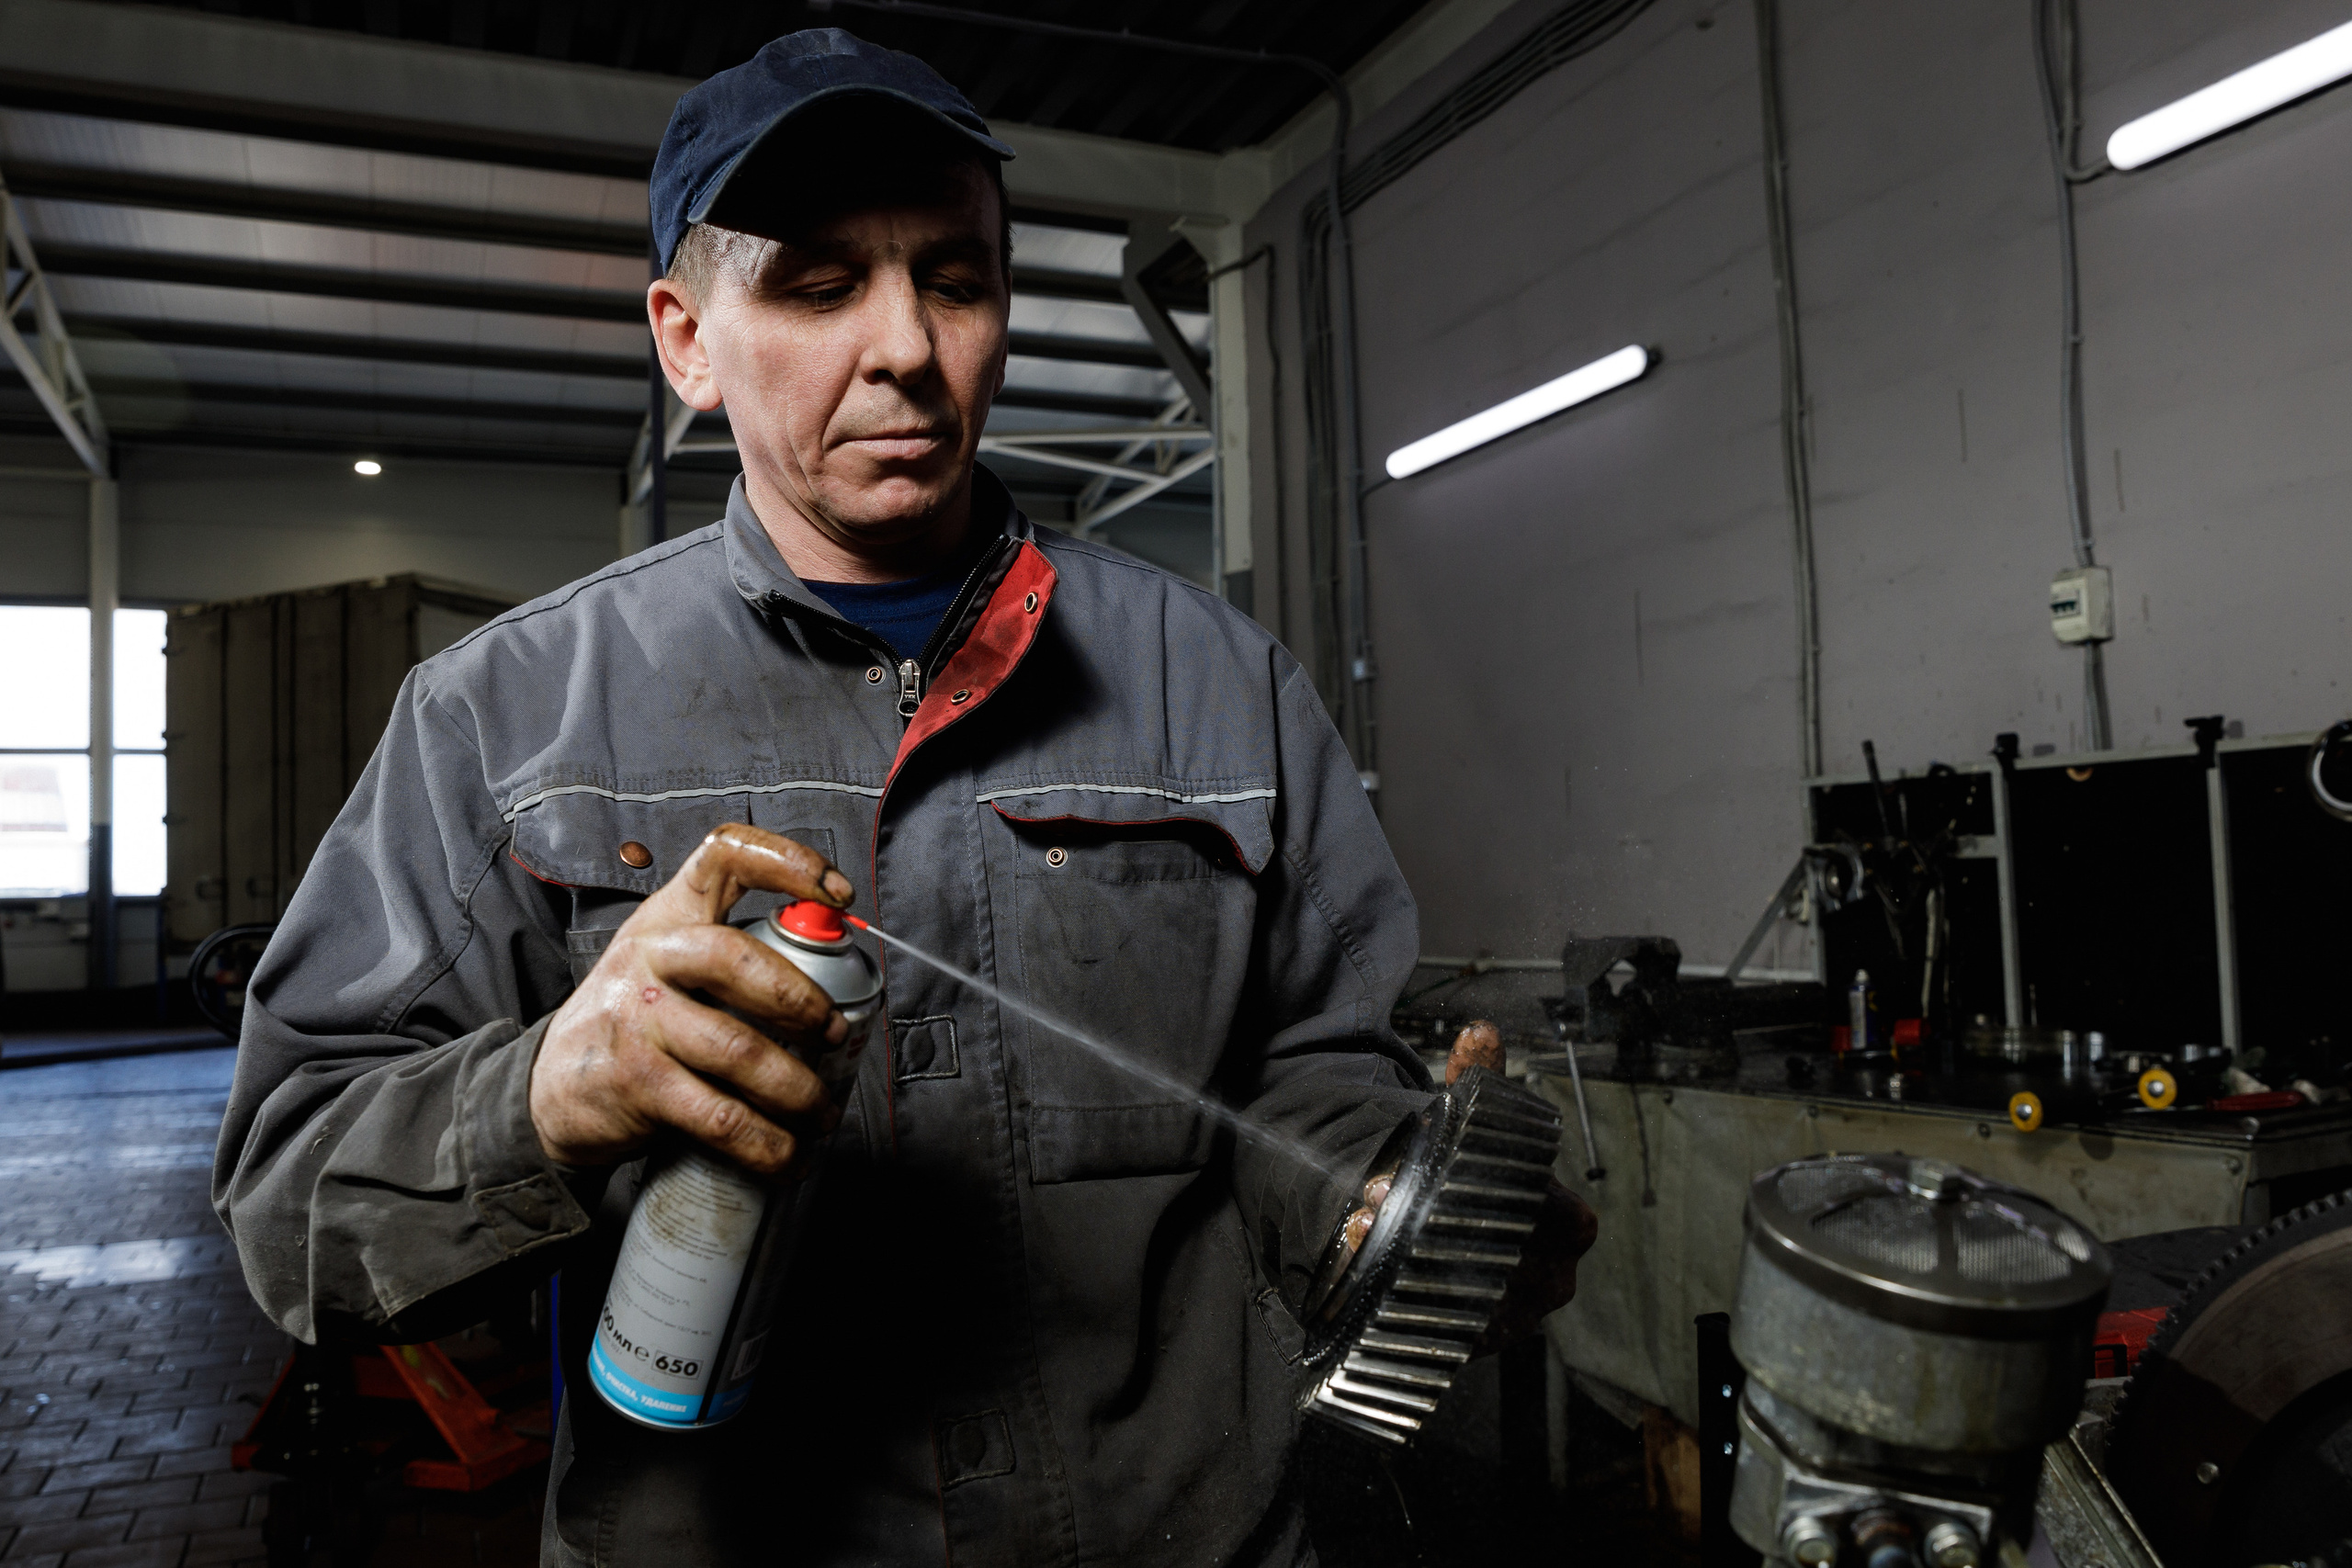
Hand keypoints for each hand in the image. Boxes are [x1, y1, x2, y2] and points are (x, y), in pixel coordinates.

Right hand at [530, 823, 856, 1174]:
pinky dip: (766, 1144)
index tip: (839, 892)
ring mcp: (640, 1019)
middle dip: (802, 1000)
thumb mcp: (665, 963)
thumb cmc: (632, 1019)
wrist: (548, 1089)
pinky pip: (720, 1117)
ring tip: (821, 1112)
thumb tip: (832, 978)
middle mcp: (651, 956)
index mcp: (668, 915)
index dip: (788, 863)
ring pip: (739, 1050)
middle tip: (834, 1032)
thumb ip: (730, 954)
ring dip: (798, 1089)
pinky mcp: (637, 1083)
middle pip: (736, 958)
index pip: (724, 856)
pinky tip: (787, 1155)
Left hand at [1337, 1021, 1599, 1351]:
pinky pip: (1449, 1334)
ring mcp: (1521, 1316)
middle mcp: (1554, 1276)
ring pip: (1469, 1298)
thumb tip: (1480, 1031)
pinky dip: (1405, 1308)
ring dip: (1406, 1267)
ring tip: (1355, 1232)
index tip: (1408, 1171)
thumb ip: (1480, 1081)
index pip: (1552, 1215)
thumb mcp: (1480, 1128)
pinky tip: (1366, 1284)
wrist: (1466, 1243)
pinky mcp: (1484, 1343)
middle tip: (1367, 1202)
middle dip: (1435, 1231)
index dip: (1485, 1192)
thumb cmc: (1483, 1182)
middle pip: (1503, 1259)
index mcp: (1570, 1223)